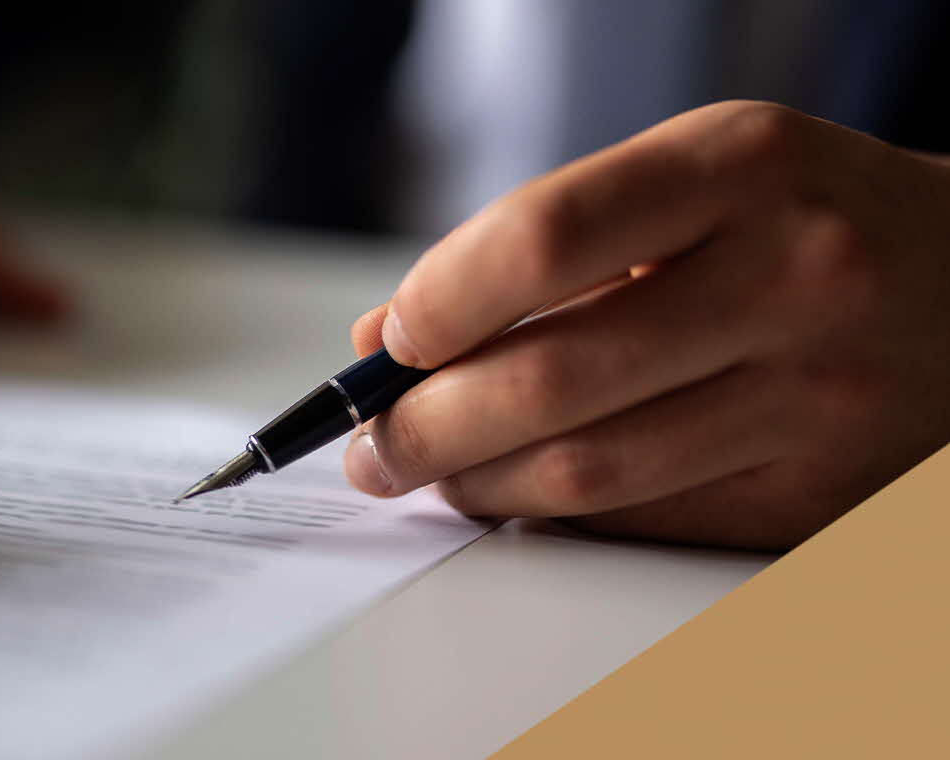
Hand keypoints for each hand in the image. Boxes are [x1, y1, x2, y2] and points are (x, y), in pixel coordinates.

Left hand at [345, 101, 949, 550]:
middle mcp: (792, 275)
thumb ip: (545, 248)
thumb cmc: (805, 222)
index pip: (543, 237)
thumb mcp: (697, 181)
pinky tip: (516, 493)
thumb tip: (383, 339)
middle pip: (550, 377)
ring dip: (475, 483)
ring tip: (428, 473)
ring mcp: (815, 395)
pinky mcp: (818, 492)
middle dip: (425, 423)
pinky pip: (643, 519)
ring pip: (587, 469)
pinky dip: (555, 514)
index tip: (386, 342)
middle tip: (372, 443)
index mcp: (744, 168)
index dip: (439, 301)